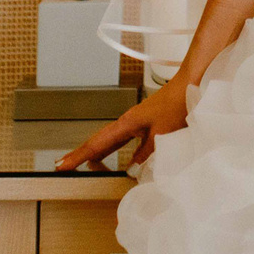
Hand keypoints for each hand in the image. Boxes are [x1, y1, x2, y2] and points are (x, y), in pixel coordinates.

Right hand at [56, 76, 188, 172]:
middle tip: (62, 165)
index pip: (97, 143)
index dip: (79, 156)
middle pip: (98, 141)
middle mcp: (127, 122)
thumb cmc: (177, 104)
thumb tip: (131, 170)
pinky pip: (123, 140)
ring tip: (82, 163)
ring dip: (95, 152)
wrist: (191, 84)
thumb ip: (146, 154)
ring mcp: (135, 123)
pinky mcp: (145, 124)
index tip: (62, 165)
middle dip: (80, 153)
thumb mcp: (161, 134)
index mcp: (126, 124)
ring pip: (110, 140)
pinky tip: (118, 158)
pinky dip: (114, 150)